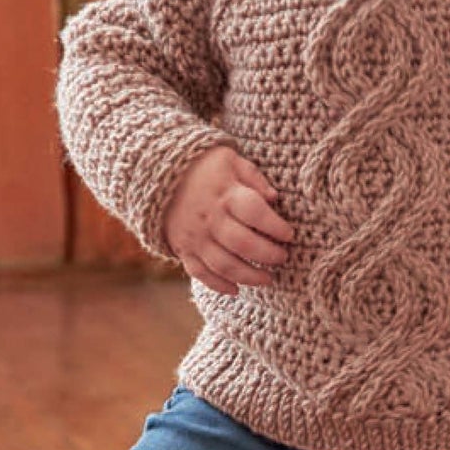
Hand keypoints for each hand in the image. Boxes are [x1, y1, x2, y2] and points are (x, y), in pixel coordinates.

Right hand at [163, 145, 295, 296]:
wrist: (159, 176)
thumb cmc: (204, 167)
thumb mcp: (230, 160)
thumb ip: (254, 177)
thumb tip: (274, 198)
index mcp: (225, 194)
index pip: (255, 212)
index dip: (276, 226)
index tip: (289, 234)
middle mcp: (210, 218)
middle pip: (243, 244)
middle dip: (268, 255)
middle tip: (283, 258)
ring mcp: (195, 237)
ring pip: (224, 265)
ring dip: (249, 276)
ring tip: (268, 279)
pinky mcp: (184, 250)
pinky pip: (200, 273)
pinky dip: (218, 285)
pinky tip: (236, 289)